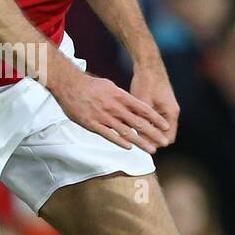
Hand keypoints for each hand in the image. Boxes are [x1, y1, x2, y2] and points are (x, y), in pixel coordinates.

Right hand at [50, 65, 171, 152]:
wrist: (69, 85)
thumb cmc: (90, 85)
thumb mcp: (110, 86)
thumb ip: (122, 97)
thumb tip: (133, 105)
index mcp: (120, 96)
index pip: (143, 109)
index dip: (156, 119)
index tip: (166, 126)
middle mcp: (115, 107)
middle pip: (138, 122)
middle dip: (153, 133)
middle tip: (164, 142)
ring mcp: (104, 116)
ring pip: (126, 131)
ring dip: (140, 141)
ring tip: (151, 149)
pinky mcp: (92, 124)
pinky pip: (109, 135)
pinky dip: (120, 141)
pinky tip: (129, 147)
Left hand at [130, 59, 178, 145]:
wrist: (148, 64)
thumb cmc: (146, 82)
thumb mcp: (142, 103)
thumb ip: (143, 121)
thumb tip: (138, 138)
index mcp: (171, 113)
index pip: (168, 139)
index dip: (155, 144)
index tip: (141, 146)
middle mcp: (172, 112)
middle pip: (164, 134)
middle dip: (151, 139)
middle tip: (135, 142)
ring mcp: (167, 108)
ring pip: (158, 127)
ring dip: (148, 131)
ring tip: (133, 134)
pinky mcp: (161, 104)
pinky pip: (155, 120)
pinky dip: (147, 123)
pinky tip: (134, 123)